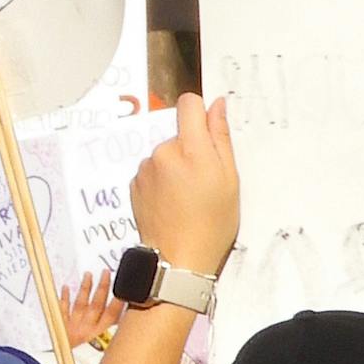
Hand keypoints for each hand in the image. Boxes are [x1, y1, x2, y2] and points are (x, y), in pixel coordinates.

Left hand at [62, 264, 118, 350]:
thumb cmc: (83, 360)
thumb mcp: (103, 352)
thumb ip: (112, 335)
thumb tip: (123, 319)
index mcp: (99, 336)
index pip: (111, 315)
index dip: (118, 303)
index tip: (122, 289)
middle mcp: (86, 329)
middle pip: (96, 305)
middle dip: (102, 288)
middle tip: (106, 273)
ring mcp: (73, 326)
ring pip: (80, 303)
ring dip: (85, 288)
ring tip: (88, 275)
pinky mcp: (60, 325)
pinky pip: (62, 309)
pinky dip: (64, 297)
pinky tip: (65, 287)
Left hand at [129, 93, 237, 278]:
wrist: (180, 258)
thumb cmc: (212, 223)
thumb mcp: (229, 179)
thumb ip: (221, 137)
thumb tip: (217, 105)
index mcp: (191, 149)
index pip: (188, 104)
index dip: (200, 112)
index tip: (207, 131)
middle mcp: (163, 152)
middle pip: (178, 134)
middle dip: (191, 150)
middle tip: (203, 181)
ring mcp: (145, 168)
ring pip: (165, 154)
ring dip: (175, 167)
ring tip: (187, 197)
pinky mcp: (134, 184)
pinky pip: (152, 171)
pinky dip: (161, 181)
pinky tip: (172, 203)